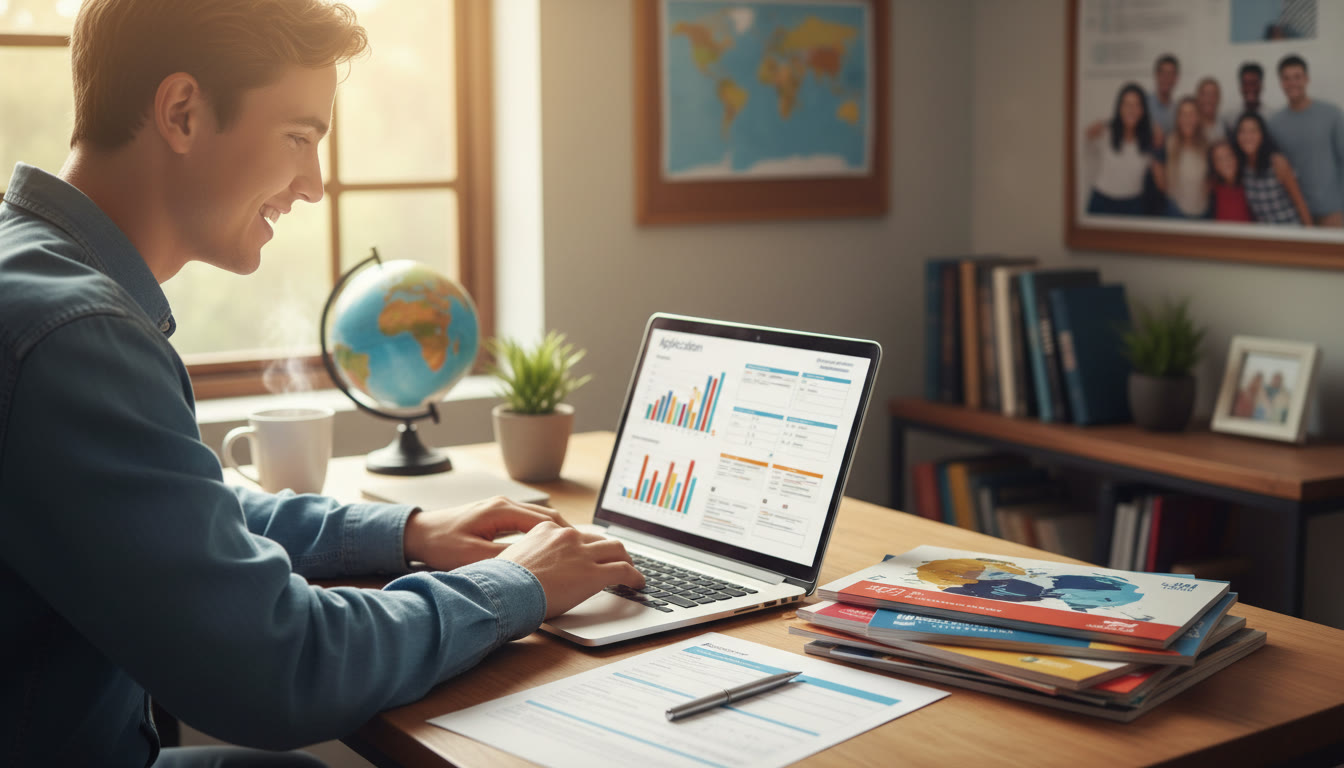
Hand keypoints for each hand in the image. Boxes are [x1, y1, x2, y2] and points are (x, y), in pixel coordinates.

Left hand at [402, 496, 571, 570]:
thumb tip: (532, 565)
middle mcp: (505, 505)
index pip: (546, 521)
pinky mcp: (496, 516)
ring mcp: (501, 508)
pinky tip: (546, 548)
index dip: (566, 537)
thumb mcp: (472, 556)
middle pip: (548, 517)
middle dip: (568, 534)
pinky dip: (542, 534)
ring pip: (539, 519)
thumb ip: (504, 559)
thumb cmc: (440, 543)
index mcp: (502, 510)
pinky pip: (528, 522)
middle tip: (584, 553)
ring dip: (556, 534)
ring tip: (571, 552)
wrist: (418, 533)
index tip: (581, 551)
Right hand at [496, 523, 644, 617]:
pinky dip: (635, 576)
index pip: (573, 534)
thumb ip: (527, 558)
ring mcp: (582, 554)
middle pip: (598, 538)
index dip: (584, 545)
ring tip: (631, 570)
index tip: (587, 553)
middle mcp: (567, 537)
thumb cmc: (500, 583)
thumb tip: (527, 571)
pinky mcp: (593, 574)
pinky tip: (638, 583)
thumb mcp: (511, 559)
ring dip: (626, 559)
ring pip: (616, 549)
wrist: (503, 591)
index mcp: (546, 530)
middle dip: (609, 548)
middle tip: (616, 558)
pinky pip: (623, 571)